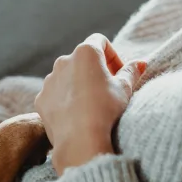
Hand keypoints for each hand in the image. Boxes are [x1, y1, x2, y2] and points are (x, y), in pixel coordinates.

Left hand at [34, 34, 145, 174]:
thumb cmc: (105, 109)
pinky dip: (65, 99)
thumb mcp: (125, 89)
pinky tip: (77, 115)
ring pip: (67, 76)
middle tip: (108, 90)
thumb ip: (132, 71)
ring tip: (92, 105)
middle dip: (95, 70)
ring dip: (79, 84)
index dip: (112, 55)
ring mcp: (49, 80)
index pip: (100, 42)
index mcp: (85, 52)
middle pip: (82, 59)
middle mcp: (63, 61)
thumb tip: (140, 63)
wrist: (80, 140)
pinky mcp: (41, 98)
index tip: (119, 73)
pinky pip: (55, 94)